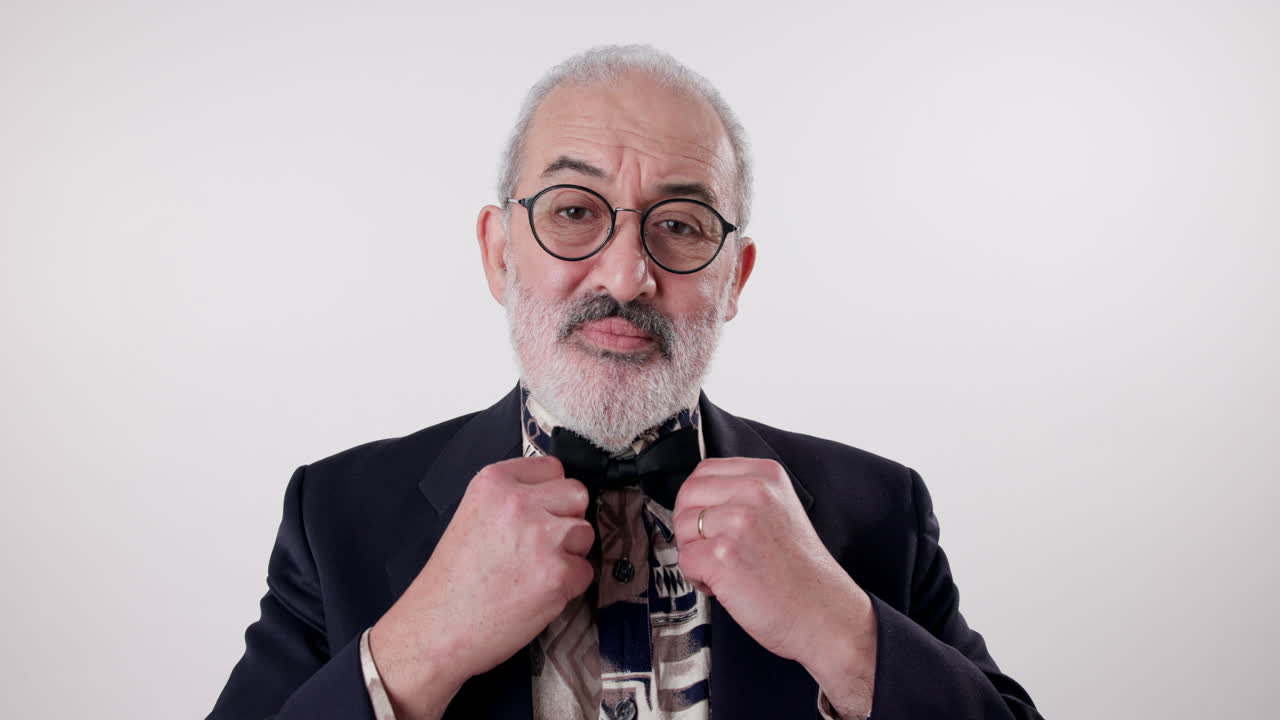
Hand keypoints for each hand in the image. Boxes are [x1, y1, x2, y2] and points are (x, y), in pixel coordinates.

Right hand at [370, 456, 593, 719]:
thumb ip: (511, 498)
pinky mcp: (558, 573)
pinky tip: (537, 594)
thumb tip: (552, 499)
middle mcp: (520, 502)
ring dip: (570, 553)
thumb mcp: (472, 515)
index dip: (550, 494)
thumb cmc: (452, 580)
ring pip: (585, 532)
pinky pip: (585, 570)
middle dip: (567, 518)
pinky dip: (569, 586)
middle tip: (541, 545)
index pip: (552, 467)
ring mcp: (542, 537)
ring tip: (534, 572)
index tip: (538, 514)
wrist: (437, 628)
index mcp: (494, 481)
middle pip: (577, 493)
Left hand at [672, 458, 875, 677]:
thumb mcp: (780, 510)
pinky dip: (698, 578)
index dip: (699, 501)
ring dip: (695, 553)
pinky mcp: (723, 556)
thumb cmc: (801, 572)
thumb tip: (697, 498)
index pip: (704, 471)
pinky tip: (726, 584)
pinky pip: (685, 560)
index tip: (710, 522)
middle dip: (691, 526)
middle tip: (715, 549)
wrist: (823, 613)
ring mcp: (738, 522)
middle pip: (687, 495)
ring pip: (681, 527)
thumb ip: (742, 495)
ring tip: (726, 568)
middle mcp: (754, 492)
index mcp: (766, 476)